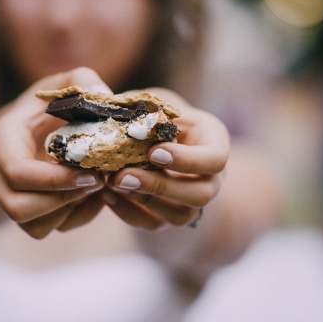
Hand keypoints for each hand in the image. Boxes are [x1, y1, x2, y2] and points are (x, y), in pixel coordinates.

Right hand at [0, 68, 108, 238]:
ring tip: (100, 186)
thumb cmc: (49, 105)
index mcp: (4, 142)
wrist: (33, 128)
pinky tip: (97, 196)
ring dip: (72, 212)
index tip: (90, 172)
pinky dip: (79, 219)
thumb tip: (103, 94)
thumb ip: (82, 80)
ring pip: (35, 227)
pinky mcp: (33, 212)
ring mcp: (15, 197)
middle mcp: (2, 176)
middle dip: (62, 201)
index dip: (53, 179)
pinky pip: (51, 229)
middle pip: (18, 208)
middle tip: (98, 181)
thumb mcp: (62, 84)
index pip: (16, 172)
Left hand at [103, 89, 229, 229]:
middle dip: (161, 187)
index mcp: (214, 142)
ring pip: (180, 216)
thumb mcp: (152, 102)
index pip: (216, 159)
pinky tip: (106, 196)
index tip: (153, 152)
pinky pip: (154, 225)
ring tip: (111, 183)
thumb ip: (139, 103)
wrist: (151, 140)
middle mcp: (211, 177)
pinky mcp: (169, 216)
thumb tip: (105, 98)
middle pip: (201, 195)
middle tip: (123, 176)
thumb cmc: (154, 114)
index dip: (187, 160)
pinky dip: (128, 213)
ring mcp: (192, 201)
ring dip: (144, 201)